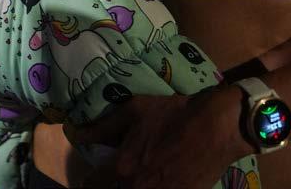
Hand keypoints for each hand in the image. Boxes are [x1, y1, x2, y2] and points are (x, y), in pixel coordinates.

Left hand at [64, 87, 247, 188]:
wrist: (214, 128)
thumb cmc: (173, 114)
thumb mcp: (135, 110)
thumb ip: (103, 125)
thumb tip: (75, 132)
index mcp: (122, 167)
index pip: (92, 185)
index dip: (87, 183)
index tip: (87, 180)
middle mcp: (136, 188)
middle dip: (106, 187)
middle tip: (105, 181)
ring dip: (128, 188)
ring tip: (133, 179)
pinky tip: (154, 182)